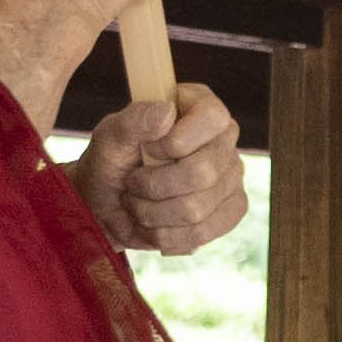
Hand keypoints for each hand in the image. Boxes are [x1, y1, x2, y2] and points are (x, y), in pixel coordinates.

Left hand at [68, 81, 246, 255]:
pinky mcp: (232, 209)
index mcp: (200, 106)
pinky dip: (167, 235)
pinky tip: (155, 225)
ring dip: (153, 213)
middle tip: (133, 184)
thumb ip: (132, 121)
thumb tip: (166, 112)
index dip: (176, 141)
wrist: (108, 205)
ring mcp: (231, 175)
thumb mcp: (110, 137)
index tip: (147, 150)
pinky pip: (204, 231)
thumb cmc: (111, 162)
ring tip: (139, 204)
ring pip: (197, 208)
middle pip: (203, 172)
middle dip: (154, 187)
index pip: (212, 118)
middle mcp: (223, 139)